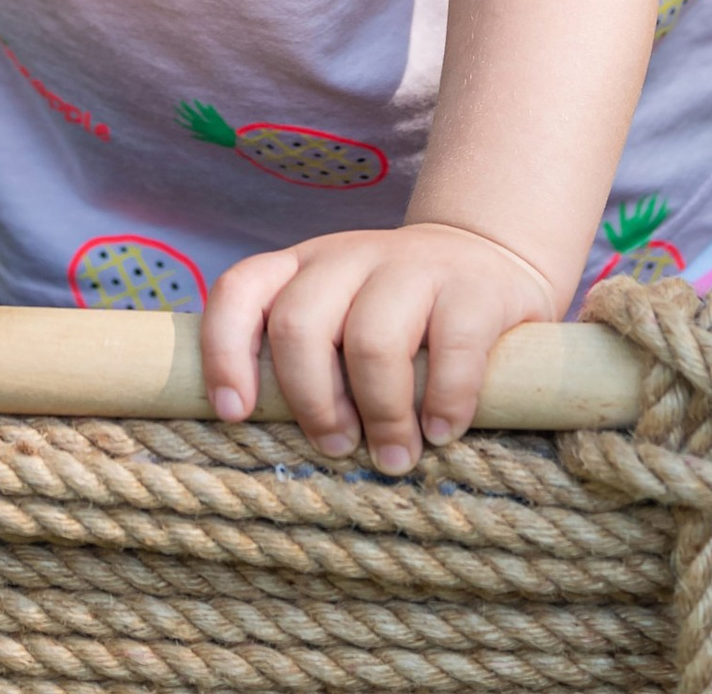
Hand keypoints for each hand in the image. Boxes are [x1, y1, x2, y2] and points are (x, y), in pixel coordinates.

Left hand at [202, 220, 557, 473]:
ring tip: (394, 456)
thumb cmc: (398, 316)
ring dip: (379, 414)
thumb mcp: (341, 320)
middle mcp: (348, 256)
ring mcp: (411, 264)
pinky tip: (442, 431)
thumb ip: (308, 362)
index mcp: (304, 266)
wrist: (485, 257)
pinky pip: (451, 346)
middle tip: (338, 447)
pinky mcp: (472, 287)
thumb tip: (271, 446)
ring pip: (371, 339)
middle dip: (311, 401)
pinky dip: (445, 401)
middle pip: (299, 324)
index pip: (240, 291)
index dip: (225, 352)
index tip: (236, 413)